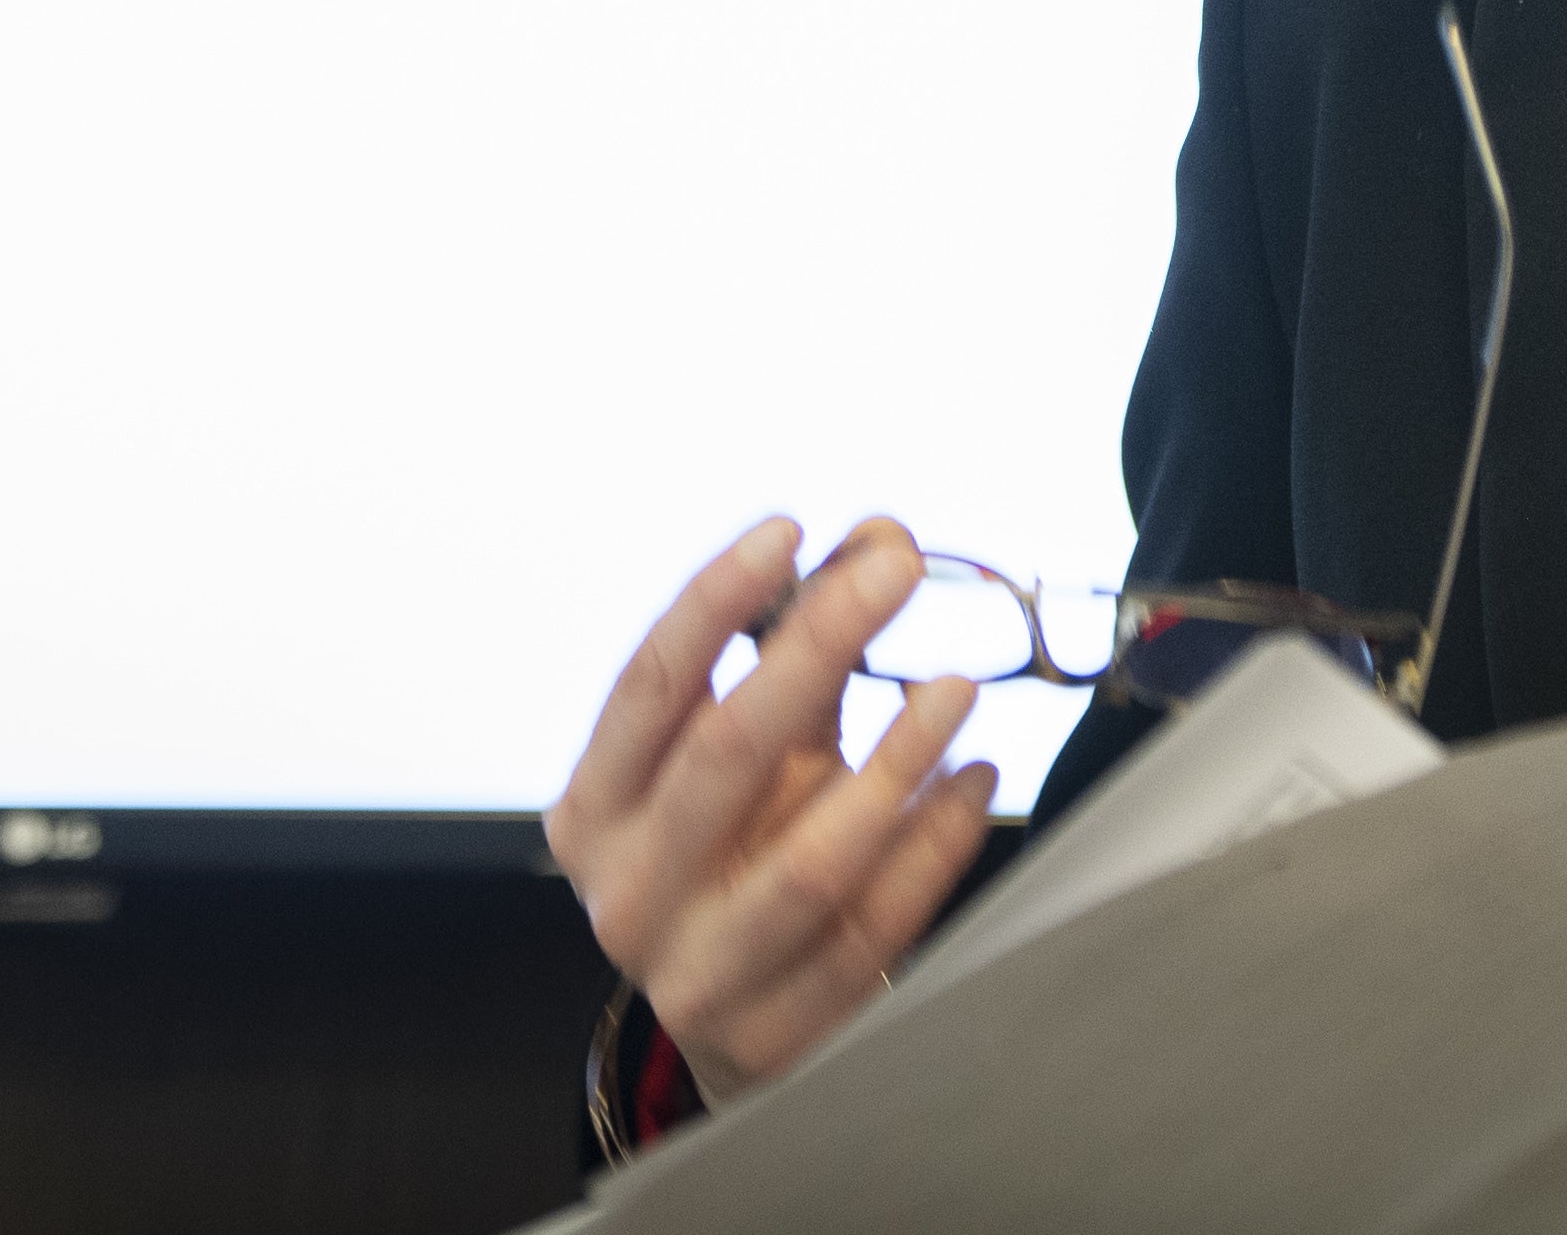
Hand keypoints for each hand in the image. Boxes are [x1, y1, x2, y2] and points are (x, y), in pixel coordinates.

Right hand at [544, 515, 998, 1103]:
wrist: (738, 1018)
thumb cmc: (736, 856)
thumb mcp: (751, 754)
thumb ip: (797, 652)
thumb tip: (874, 542)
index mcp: (594, 812)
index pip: (649, 685)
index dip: (717, 600)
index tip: (790, 529)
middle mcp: (629, 893)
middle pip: (726, 752)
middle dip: (817, 646)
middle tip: (896, 571)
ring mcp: (698, 975)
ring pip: (813, 860)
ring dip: (899, 759)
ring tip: (959, 685)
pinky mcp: (778, 1036)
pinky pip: (878, 928)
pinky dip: (935, 846)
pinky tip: (972, 779)